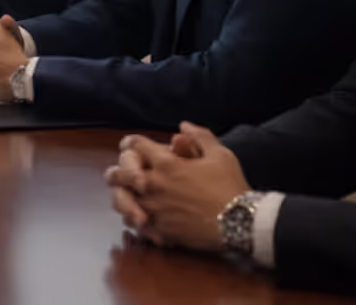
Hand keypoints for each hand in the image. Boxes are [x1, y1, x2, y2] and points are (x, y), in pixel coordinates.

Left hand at [102, 124, 249, 252]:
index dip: (131, 142)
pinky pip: (137, 225)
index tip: (129, 145)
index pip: (135, 146)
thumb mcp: (220, 154)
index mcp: (166, 164)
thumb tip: (183, 125)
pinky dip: (136, 221)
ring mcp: (155, 209)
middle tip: (115, 175)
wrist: (241, 222)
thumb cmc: (230, 185)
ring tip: (125, 199)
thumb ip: (200, 136)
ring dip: (123, 198)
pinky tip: (141, 219)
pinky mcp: (160, 230)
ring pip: (123, 203)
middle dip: (116, 173)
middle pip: (119, 176)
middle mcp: (154, 185)